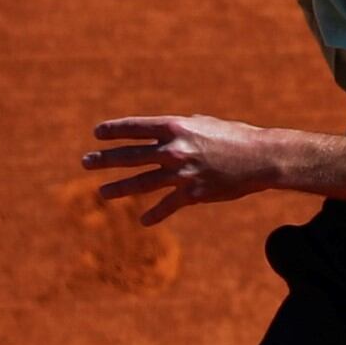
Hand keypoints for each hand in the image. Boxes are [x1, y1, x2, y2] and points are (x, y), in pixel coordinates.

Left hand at [85, 112, 294, 224]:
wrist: (261, 158)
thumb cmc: (235, 136)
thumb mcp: (205, 124)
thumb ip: (181, 129)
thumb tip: (165, 134)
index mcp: (176, 128)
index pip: (136, 128)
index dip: (114, 130)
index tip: (97, 134)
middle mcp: (174, 150)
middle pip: (131, 156)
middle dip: (105, 159)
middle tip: (85, 162)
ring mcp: (181, 173)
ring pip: (142, 183)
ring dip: (119, 188)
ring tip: (102, 192)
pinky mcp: (192, 194)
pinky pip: (167, 206)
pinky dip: (155, 214)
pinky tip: (142, 220)